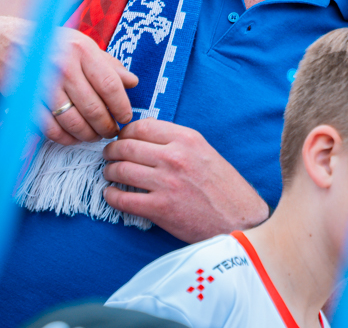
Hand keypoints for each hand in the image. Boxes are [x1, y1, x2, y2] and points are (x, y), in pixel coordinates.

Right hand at [35, 26, 137, 143]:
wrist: (6, 44)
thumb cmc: (51, 45)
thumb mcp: (82, 45)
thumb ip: (108, 64)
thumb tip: (133, 82)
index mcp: (81, 51)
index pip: (110, 85)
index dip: (121, 107)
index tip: (125, 117)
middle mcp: (63, 66)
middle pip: (93, 108)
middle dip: (106, 126)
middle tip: (110, 132)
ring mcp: (43, 85)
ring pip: (73, 121)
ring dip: (87, 135)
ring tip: (94, 135)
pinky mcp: (27, 100)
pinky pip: (51, 128)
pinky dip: (64, 138)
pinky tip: (73, 137)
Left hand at [101, 119, 269, 240]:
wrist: (239, 220)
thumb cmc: (225, 188)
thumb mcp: (206, 152)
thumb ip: (179, 143)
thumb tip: (148, 139)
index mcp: (187, 139)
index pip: (142, 126)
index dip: (125, 132)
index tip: (121, 138)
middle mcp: (175, 157)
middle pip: (127, 146)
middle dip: (112, 150)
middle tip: (108, 155)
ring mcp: (166, 183)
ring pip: (121, 170)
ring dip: (109, 171)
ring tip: (109, 173)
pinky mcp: (159, 208)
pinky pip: (123, 198)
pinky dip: (111, 196)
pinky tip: (111, 194)